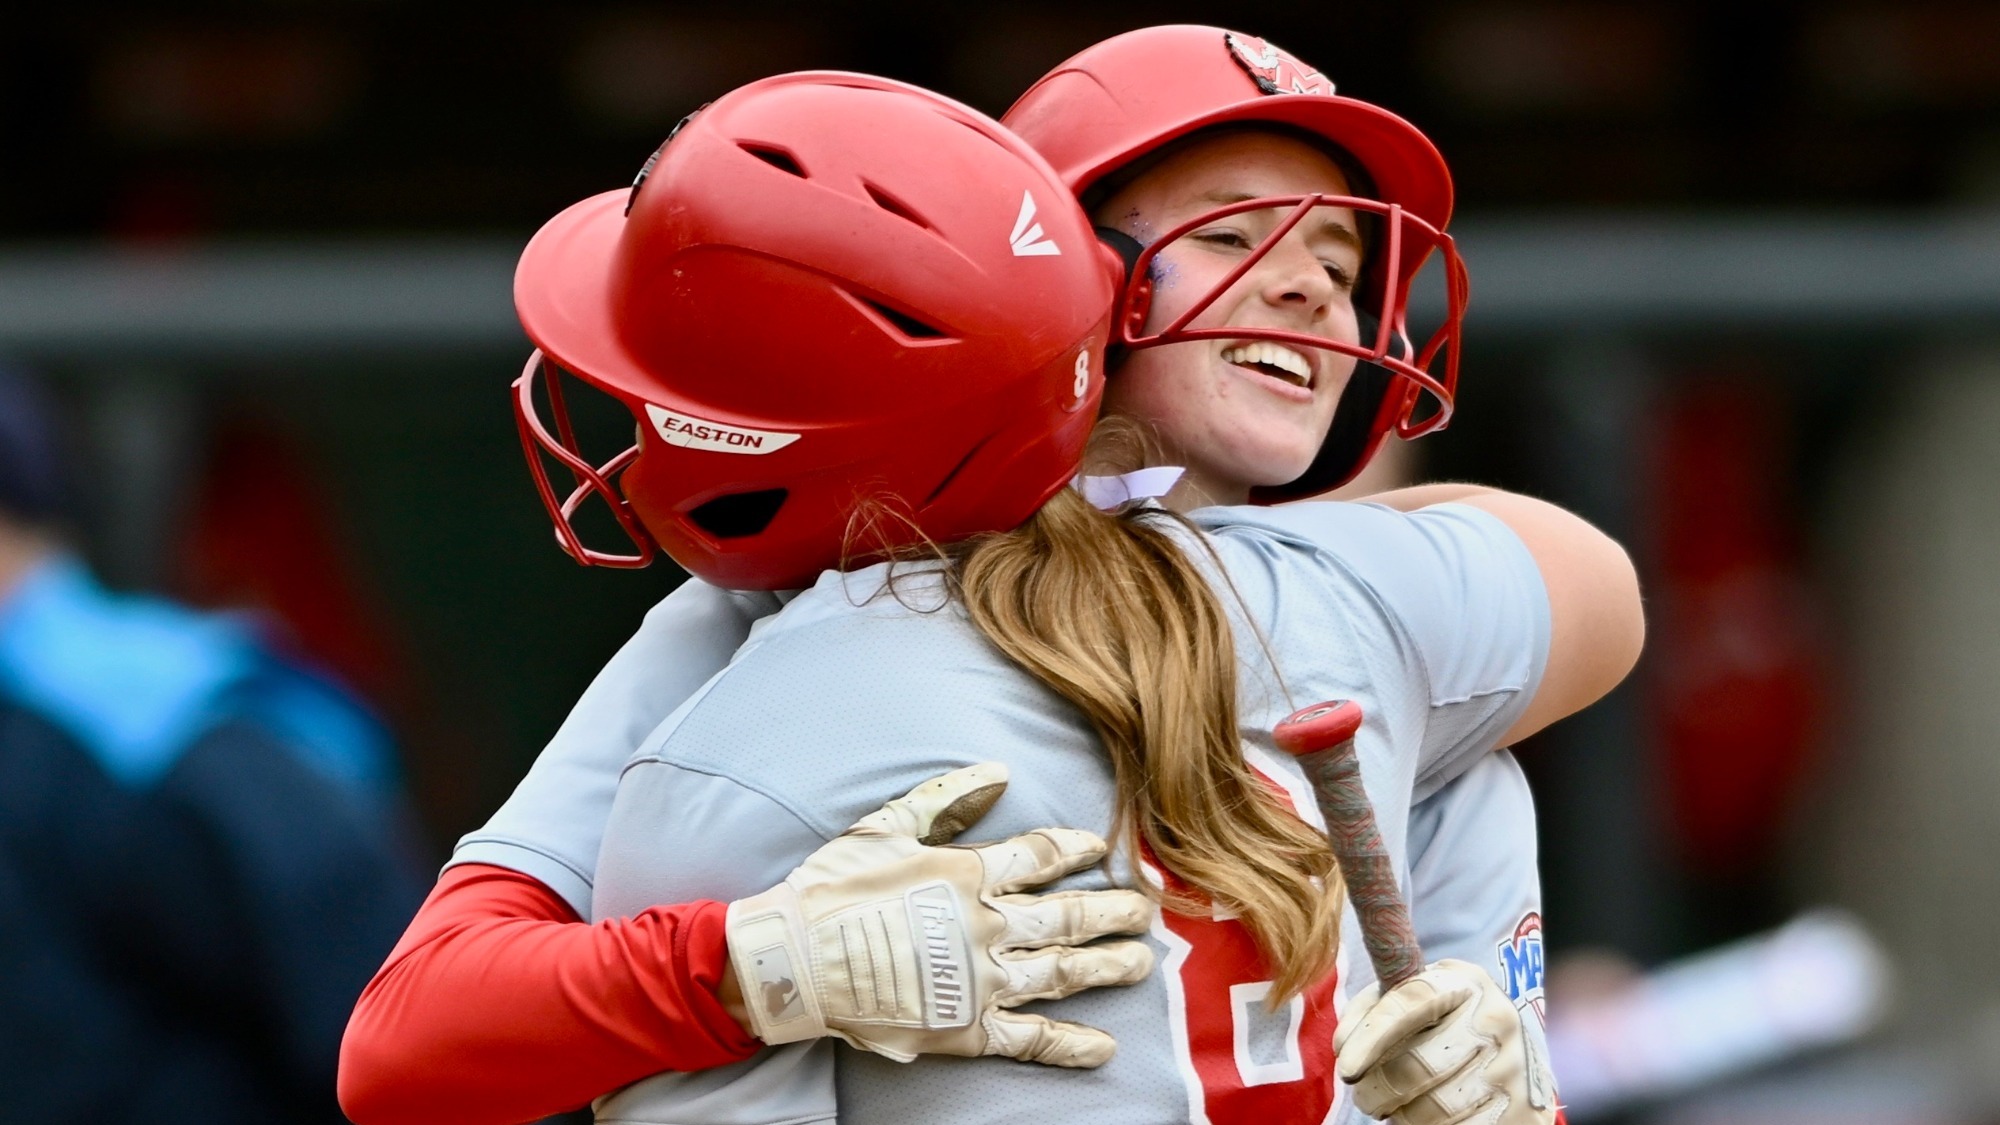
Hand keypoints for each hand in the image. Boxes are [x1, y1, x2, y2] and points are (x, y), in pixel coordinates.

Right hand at [725, 763, 1153, 1066]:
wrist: (794, 960)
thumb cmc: (831, 888)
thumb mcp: (884, 827)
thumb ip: (945, 800)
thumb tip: (998, 774)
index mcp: (967, 873)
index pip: (1040, 856)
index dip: (1075, 850)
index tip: (1101, 849)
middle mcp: (986, 925)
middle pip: (1066, 917)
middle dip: (1111, 912)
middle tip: (1146, 912)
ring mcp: (981, 979)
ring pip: (1061, 972)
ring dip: (1106, 967)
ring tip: (1140, 964)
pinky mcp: (967, 1028)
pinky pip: (1030, 1038)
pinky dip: (1069, 1045)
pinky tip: (1104, 1047)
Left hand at [1335, 958, 1556, 1124]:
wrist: (1511, 1058)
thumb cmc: (1445, 1025)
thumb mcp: (1417, 1001)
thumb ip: (1375, 1008)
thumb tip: (1346, 1044)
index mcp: (1465, 982)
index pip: (1410, 1002)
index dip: (1372, 1035)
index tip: (1347, 1067)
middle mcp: (1495, 1018)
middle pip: (1418, 1066)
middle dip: (1378, 1089)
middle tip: (1366, 1098)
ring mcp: (1512, 1066)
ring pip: (1435, 1107)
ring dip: (1401, 1115)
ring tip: (1393, 1108)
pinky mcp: (1521, 1109)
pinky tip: (1423, 1120)